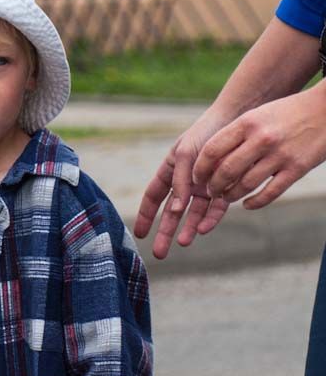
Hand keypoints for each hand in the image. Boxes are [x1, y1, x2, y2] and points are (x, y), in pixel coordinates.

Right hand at [134, 112, 231, 257]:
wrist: (235, 121)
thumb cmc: (203, 134)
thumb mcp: (184, 155)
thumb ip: (179, 182)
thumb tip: (176, 209)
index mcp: (169, 172)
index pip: (153, 198)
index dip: (146, 216)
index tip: (140, 234)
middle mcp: (185, 182)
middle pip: (171, 212)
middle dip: (165, 232)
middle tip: (159, 253)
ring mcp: (203, 187)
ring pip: (193, 214)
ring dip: (188, 229)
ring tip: (183, 244)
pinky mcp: (223, 189)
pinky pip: (215, 209)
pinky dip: (210, 219)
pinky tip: (204, 230)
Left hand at [194, 86, 325, 209]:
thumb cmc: (285, 113)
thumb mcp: (256, 116)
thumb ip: (235, 135)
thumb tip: (211, 161)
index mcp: (247, 123)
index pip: (212, 150)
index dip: (200, 168)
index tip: (196, 177)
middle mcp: (262, 139)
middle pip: (226, 171)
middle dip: (213, 186)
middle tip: (211, 191)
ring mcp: (280, 155)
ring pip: (245, 185)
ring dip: (231, 195)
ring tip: (226, 197)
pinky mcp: (297, 169)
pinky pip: (269, 193)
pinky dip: (254, 203)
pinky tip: (247, 204)